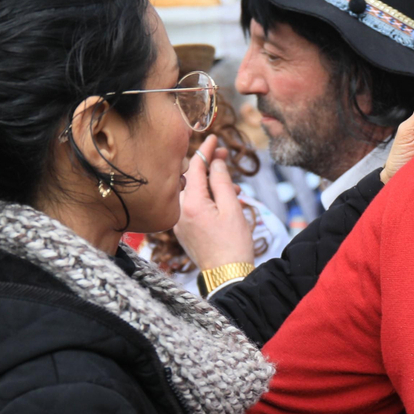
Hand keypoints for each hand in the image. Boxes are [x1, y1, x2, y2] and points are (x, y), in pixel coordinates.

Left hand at [176, 135, 256, 271]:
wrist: (227, 276)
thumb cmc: (234, 244)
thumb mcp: (233, 208)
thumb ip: (222, 181)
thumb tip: (216, 162)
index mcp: (191, 204)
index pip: (196, 167)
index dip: (206, 150)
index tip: (214, 137)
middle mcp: (179, 211)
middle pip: (190, 177)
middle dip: (208, 165)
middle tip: (225, 157)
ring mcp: (179, 221)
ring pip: (191, 192)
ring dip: (209, 184)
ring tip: (234, 187)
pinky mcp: (182, 230)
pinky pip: (191, 206)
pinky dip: (205, 198)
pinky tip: (223, 202)